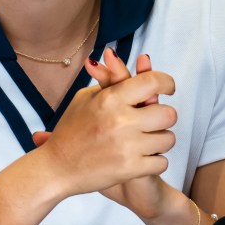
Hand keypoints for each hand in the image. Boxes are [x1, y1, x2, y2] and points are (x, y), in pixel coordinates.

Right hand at [33, 48, 176, 217]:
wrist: (56, 167)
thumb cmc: (71, 129)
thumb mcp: (86, 99)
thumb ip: (108, 80)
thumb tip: (114, 54)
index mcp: (110, 99)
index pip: (152, 82)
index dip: (166, 82)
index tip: (168, 87)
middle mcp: (120, 120)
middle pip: (168, 113)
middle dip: (163, 116)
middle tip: (154, 119)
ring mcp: (127, 147)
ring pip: (168, 138)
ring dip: (160, 139)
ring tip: (145, 139)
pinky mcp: (130, 169)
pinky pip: (162, 162)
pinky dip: (154, 161)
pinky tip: (140, 157)